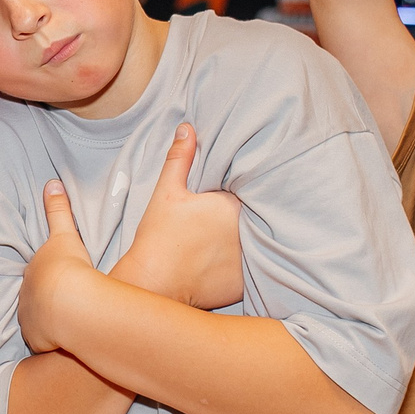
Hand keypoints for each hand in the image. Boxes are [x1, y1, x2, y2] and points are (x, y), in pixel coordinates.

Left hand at [18, 180, 97, 355]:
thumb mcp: (65, 235)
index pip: (36, 275)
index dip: (47, 278)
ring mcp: (29, 320)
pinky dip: (53, 341)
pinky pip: (45, 342)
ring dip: (49, 323)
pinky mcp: (37, 340)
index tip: (57, 281)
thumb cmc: (70, 267)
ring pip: (38, 322)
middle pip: (34, 299)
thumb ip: (58, 210)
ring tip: (65, 325)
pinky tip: (66, 341)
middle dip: (45, 302)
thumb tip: (51, 182)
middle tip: (62, 304)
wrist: (71, 304)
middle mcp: (25, 297)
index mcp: (31, 272)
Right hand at [110, 125, 243, 310]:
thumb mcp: (167, 194)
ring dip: (255, 239)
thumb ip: (180, 159)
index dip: (247, 189)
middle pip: (260, 217)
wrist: (154, 285)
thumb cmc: (158, 238)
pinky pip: (255, 271)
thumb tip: (187, 128)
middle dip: (254, 214)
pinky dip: (248, 267)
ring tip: (239, 237)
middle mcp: (248, 232)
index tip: (239, 191)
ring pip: (260, 244)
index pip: (253, 190)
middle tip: (234, 213)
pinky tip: (234, 263)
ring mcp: (249, 261)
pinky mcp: (246, 284)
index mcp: (233, 205)